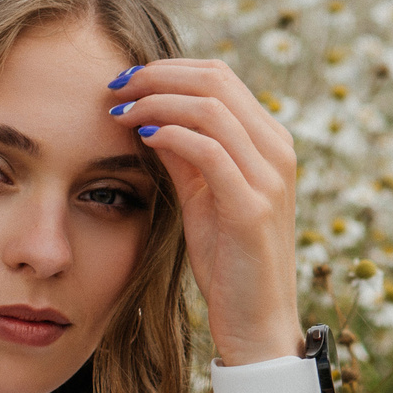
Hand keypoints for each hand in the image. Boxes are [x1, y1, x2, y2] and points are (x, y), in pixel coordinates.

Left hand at [106, 59, 301, 363]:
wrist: (258, 323)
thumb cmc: (229, 261)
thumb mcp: (203, 197)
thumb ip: (184, 155)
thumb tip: (150, 116)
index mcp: (270, 141)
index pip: (219, 77)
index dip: (168, 69)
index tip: (124, 82)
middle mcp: (278, 150)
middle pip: (216, 80)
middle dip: (157, 76)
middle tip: (114, 88)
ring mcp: (270, 177)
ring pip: (211, 108)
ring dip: (156, 102)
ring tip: (120, 113)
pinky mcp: (252, 207)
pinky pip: (208, 150)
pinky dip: (170, 136)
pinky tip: (142, 139)